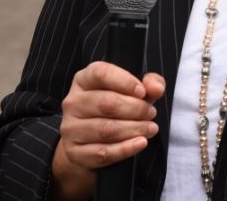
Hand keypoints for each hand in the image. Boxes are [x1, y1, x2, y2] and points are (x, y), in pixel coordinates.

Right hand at [50, 62, 164, 199]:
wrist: (91, 144)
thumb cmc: (116, 110)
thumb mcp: (134, 91)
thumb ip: (150, 84)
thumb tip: (155, 88)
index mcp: (83, 80)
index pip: (101, 73)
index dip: (125, 82)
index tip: (143, 92)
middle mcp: (73, 102)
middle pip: (106, 103)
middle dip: (136, 108)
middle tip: (151, 113)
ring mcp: (71, 128)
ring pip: (106, 129)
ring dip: (134, 129)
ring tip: (150, 128)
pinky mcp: (75, 152)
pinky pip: (103, 152)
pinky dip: (126, 149)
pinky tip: (141, 143)